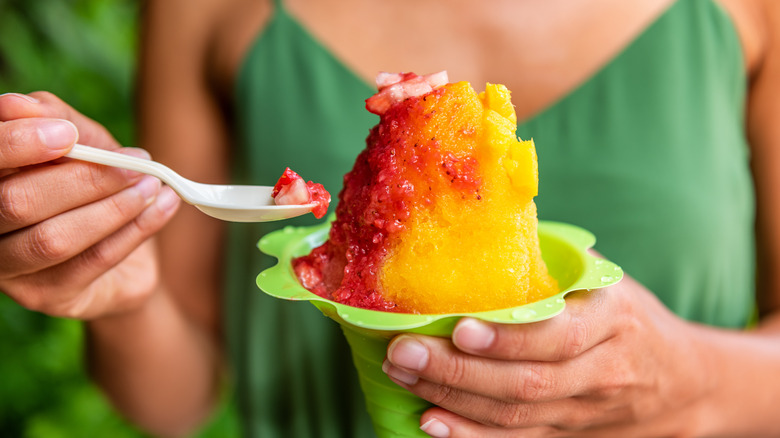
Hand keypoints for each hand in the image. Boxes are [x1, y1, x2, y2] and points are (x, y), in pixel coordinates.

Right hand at [0, 92, 179, 318]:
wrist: (125, 255)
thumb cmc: (94, 187)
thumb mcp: (83, 144)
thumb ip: (55, 121)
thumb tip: (21, 104)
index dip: (15, 145)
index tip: (65, 134)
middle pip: (15, 203)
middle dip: (83, 179)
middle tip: (137, 163)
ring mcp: (10, 272)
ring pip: (54, 239)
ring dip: (114, 208)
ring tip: (154, 186)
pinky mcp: (48, 297)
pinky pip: (92, 263)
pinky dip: (135, 230)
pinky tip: (163, 207)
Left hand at [382, 275, 711, 436]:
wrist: (685, 382)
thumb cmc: (630, 317)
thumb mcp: (606, 281)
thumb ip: (554, 266)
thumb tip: (480, 230)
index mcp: (611, 321)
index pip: (556, 337)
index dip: (507, 339)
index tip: (458, 328)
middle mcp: (601, 372)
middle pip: (526, 383)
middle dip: (457, 371)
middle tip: (402, 354)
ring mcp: (584, 412)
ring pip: (516, 416)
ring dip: (453, 400)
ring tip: (404, 379)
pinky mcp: (567, 435)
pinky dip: (473, 437)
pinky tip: (432, 424)